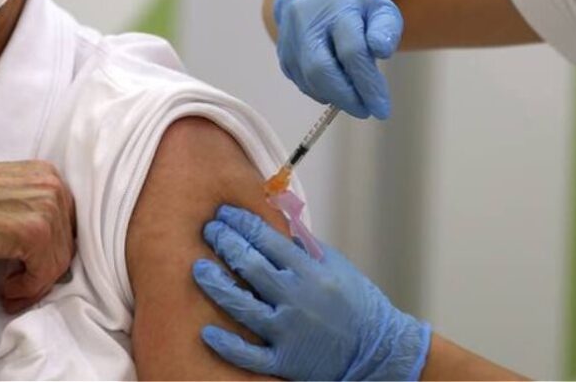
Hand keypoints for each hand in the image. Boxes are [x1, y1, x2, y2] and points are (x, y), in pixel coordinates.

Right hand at [0, 161, 75, 312]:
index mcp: (44, 172)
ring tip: (8, 290)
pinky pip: (46, 272)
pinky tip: (5, 289)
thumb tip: (42, 241)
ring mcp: (46, 207)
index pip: (64, 219)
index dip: (48, 248)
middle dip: (43, 268)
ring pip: (59, 260)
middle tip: (18, 285)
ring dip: (34, 282)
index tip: (29, 266)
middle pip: (65, 240)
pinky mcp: (35, 233)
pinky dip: (28, 288)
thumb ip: (25, 207)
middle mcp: (51, 184)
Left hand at [192, 205, 429, 380]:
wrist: (376, 351)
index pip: (268, 239)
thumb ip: (304, 246)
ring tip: (198, 267)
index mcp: (312, 272)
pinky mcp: (285, 361)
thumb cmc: (357, 304)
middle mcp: (298, 299)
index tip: (225, 213)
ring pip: (242, 306)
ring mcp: (289, 332)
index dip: (242, 223)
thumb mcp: (336, 266)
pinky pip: (248, 355)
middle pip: (250, 265)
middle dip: (224, 243)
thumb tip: (273, 222)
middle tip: (209, 230)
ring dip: (216, 284)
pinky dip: (227, 343)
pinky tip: (207, 330)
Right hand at [274, 0, 402, 119]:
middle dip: (347, 98)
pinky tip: (338, 89)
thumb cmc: (354, 6)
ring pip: (310, 81)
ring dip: (336, 98)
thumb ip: (386, 29)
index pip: (351, 51)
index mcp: (336, 6)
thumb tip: (381, 51)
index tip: (382, 107)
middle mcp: (307, 21)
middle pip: (322, 70)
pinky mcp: (283, 56)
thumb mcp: (380, 9)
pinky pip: (303, 84)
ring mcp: (290, 40)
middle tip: (367, 110)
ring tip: (356, 98)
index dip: (367, 84)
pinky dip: (323, 93)